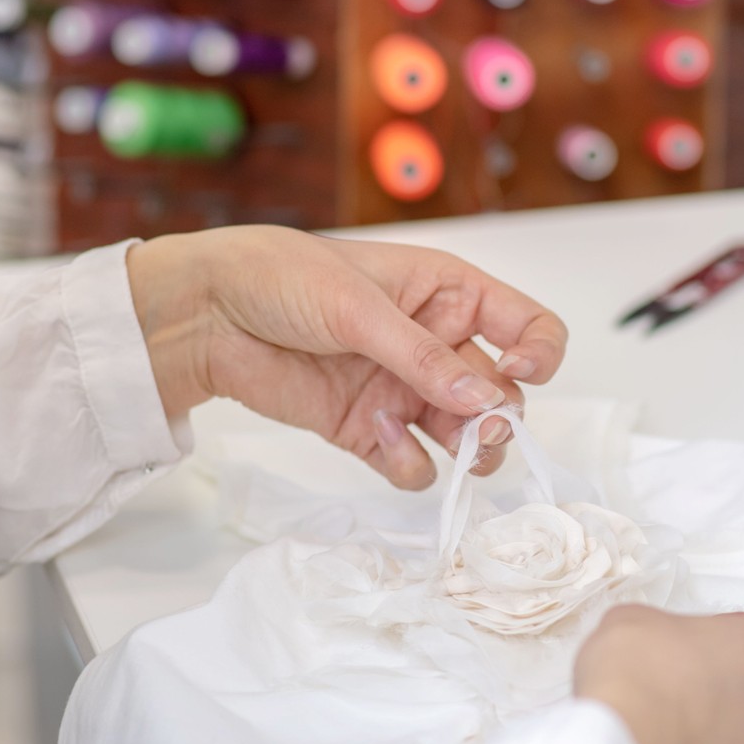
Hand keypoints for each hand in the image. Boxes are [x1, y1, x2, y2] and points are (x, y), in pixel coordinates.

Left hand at [125, 227, 568, 487]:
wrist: (204, 315)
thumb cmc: (280, 278)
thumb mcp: (358, 307)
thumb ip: (421, 358)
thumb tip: (485, 402)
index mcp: (447, 293)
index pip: (527, 327)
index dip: (538, 354)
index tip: (517, 374)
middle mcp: (435, 344)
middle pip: (502, 394)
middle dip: (500, 417)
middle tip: (480, 431)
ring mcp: (403, 390)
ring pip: (466, 437)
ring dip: (468, 450)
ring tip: (448, 450)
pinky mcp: (367, 429)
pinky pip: (413, 463)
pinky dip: (410, 465)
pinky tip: (382, 442)